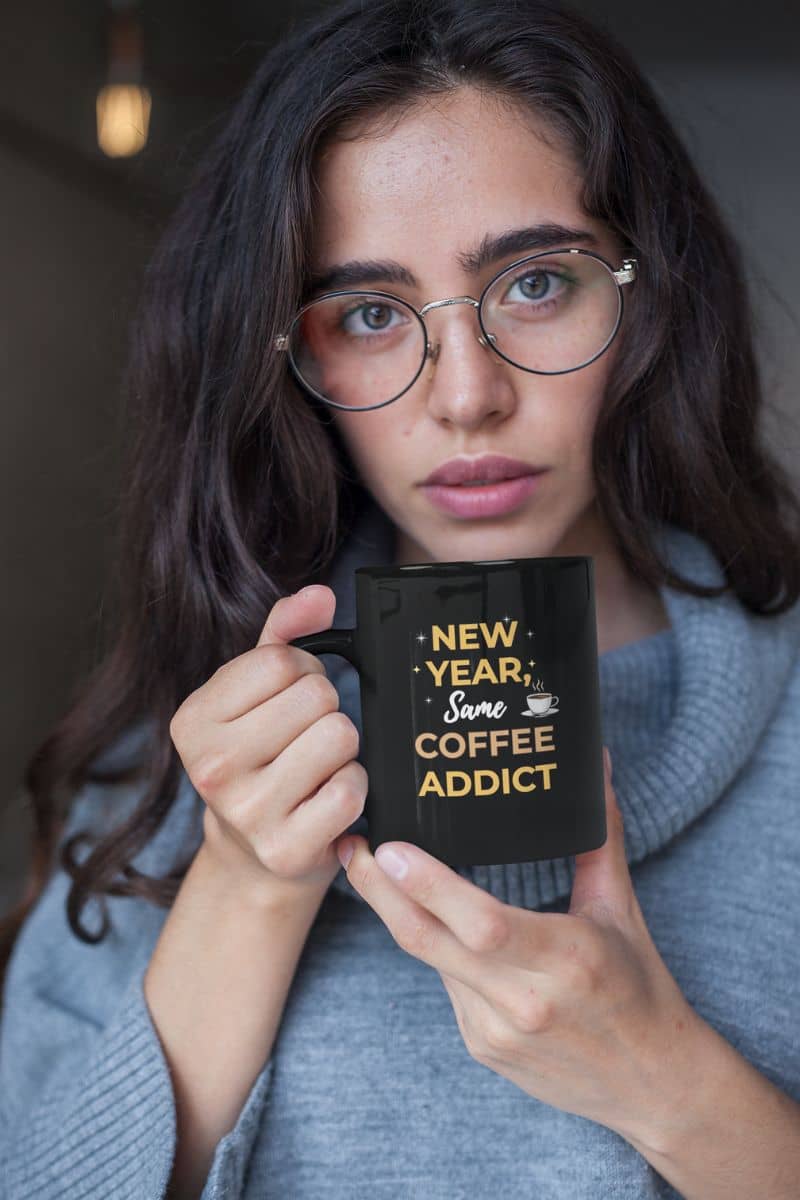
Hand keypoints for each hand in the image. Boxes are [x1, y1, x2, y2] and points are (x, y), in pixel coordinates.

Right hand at [170, 583, 367, 899]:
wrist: (252, 857)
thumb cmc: (259, 758)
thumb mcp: (253, 693)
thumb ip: (284, 634)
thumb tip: (321, 595)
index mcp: (192, 720)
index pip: (282, 660)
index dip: (304, 672)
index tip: (290, 701)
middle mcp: (211, 767)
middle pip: (317, 696)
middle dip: (325, 710)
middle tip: (305, 739)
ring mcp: (248, 813)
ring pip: (340, 736)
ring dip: (342, 750)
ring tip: (316, 768)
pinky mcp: (287, 849)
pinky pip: (352, 788)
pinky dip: (353, 789)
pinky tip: (326, 800)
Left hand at [335, 748, 702, 1144]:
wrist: (652, 1086)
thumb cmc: (640, 988)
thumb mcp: (621, 910)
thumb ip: (599, 837)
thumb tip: (598, 763)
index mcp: (567, 958)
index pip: (483, 923)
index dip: (430, 887)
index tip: (389, 848)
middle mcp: (525, 1000)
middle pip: (430, 942)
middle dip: (380, 892)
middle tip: (351, 846)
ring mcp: (496, 1030)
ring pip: (430, 960)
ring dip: (399, 914)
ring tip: (371, 866)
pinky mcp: (481, 1047)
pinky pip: (445, 984)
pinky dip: (435, 947)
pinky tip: (427, 917)